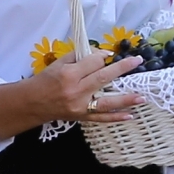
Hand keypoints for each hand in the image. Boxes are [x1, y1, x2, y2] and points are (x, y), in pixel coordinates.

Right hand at [19, 47, 139, 126]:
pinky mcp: (82, 117)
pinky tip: (130, 115)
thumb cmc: (44, 81)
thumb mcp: (57, 64)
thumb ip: (78, 57)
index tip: (107, 55)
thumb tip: (100, 55)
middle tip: (137, 61)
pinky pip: (101, 118)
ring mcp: (80, 106)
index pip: (93, 62)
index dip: (102, 56)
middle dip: (122, 68)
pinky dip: (116, 117)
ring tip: (142, 97)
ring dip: (126, 99)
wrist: (31, 103)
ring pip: (107, 102)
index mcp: (68, 74)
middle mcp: (76, 90)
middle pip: (103, 78)